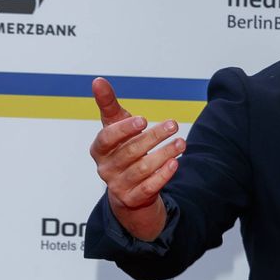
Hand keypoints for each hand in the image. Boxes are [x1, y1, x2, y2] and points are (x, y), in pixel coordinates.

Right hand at [89, 77, 185, 240]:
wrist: (128, 188)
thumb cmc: (122, 149)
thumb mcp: (115, 127)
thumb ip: (108, 104)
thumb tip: (98, 80)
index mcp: (99, 150)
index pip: (107, 139)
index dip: (124, 130)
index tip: (143, 120)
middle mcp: (106, 169)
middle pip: (130, 152)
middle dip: (153, 137)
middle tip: (173, 125)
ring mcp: (118, 186)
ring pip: (142, 169)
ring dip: (164, 154)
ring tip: (181, 143)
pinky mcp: (132, 199)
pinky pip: (148, 188)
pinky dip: (162, 176)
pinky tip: (175, 163)